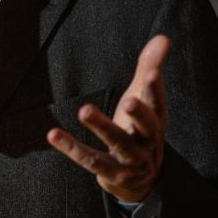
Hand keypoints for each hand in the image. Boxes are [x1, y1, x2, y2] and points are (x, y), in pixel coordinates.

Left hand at [46, 35, 169, 202]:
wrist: (140, 179)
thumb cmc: (139, 129)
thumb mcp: (144, 99)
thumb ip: (150, 68)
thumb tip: (164, 37)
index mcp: (157, 121)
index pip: (158, 103)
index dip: (155, 88)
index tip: (151, 72)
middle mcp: (148, 142)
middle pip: (148, 128)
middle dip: (139, 114)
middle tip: (129, 100)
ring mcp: (131, 161)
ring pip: (118, 144)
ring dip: (102, 127)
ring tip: (84, 110)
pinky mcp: (111, 173)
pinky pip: (90, 160)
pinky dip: (71, 148)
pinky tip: (53, 134)